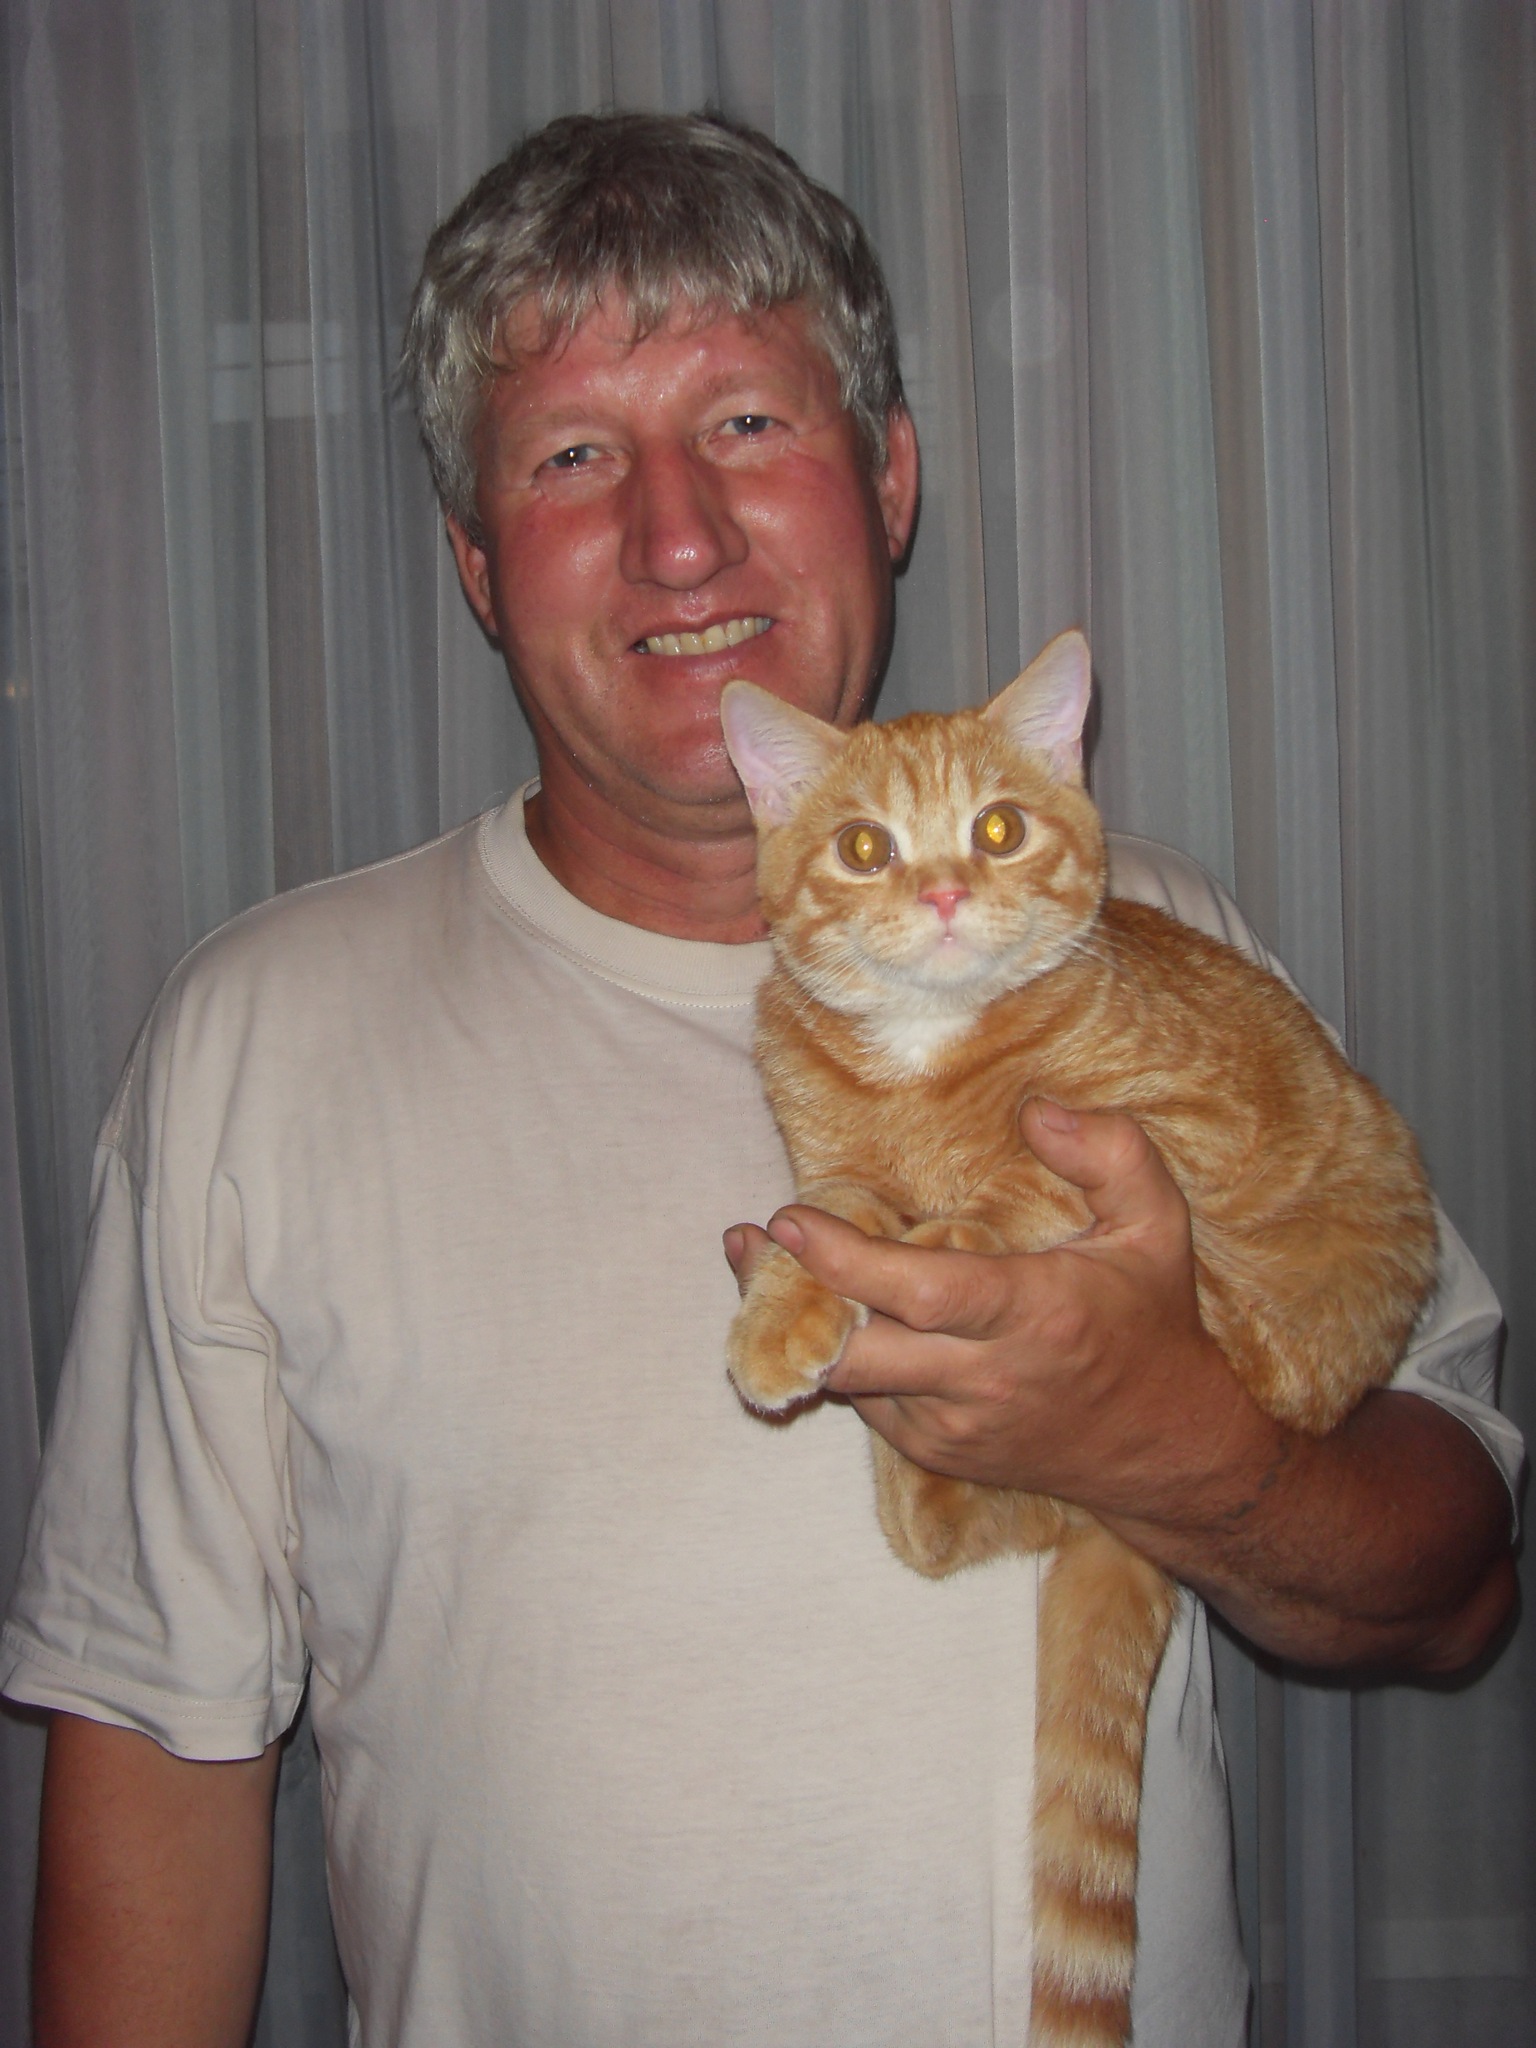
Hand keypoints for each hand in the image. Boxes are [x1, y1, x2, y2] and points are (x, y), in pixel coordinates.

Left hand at [725, 1101, 1238, 1521]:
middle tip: (748, 1242)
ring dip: (802, 1326)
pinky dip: (842, 1356)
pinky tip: (825, 1310)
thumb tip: (1037, 1110)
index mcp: (1036, 1316)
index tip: (788, 1220)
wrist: (1163, 1450)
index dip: (846, 1260)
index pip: (923, 1294)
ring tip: (762, 1266)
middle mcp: (985, 1379)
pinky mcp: (936, 1452)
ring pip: (849, 1380)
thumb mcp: (1158, 1227)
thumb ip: (1112, 1153)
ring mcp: (953, 1425)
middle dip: (788, 1298)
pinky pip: (868, 1402)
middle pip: (857, 1352)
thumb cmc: (1152, 1322)